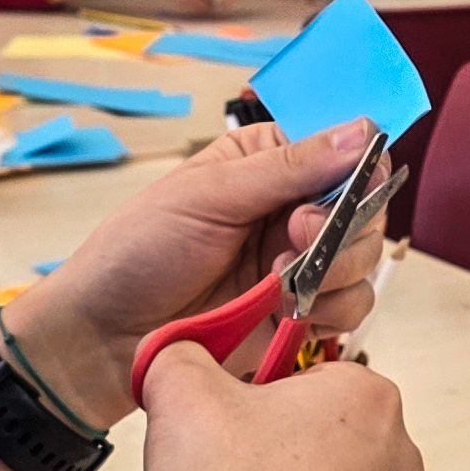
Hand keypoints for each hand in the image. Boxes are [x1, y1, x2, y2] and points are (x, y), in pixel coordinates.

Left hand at [0, 119, 388, 431]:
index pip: (343, 148)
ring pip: (365, 260)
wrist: (104, 339)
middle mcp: (290, 209)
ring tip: (282, 281)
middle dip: (345, 225)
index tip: (353, 181)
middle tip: (297, 235)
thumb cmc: (137, 252)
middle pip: (365, 207)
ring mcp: (298, 264)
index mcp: (267, 163)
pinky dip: (331, 310)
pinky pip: (350, 308)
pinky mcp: (299, 315)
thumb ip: (288, 166)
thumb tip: (360, 131)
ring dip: (338, 270)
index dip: (359, 164)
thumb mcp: (208, 195)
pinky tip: (288, 311)